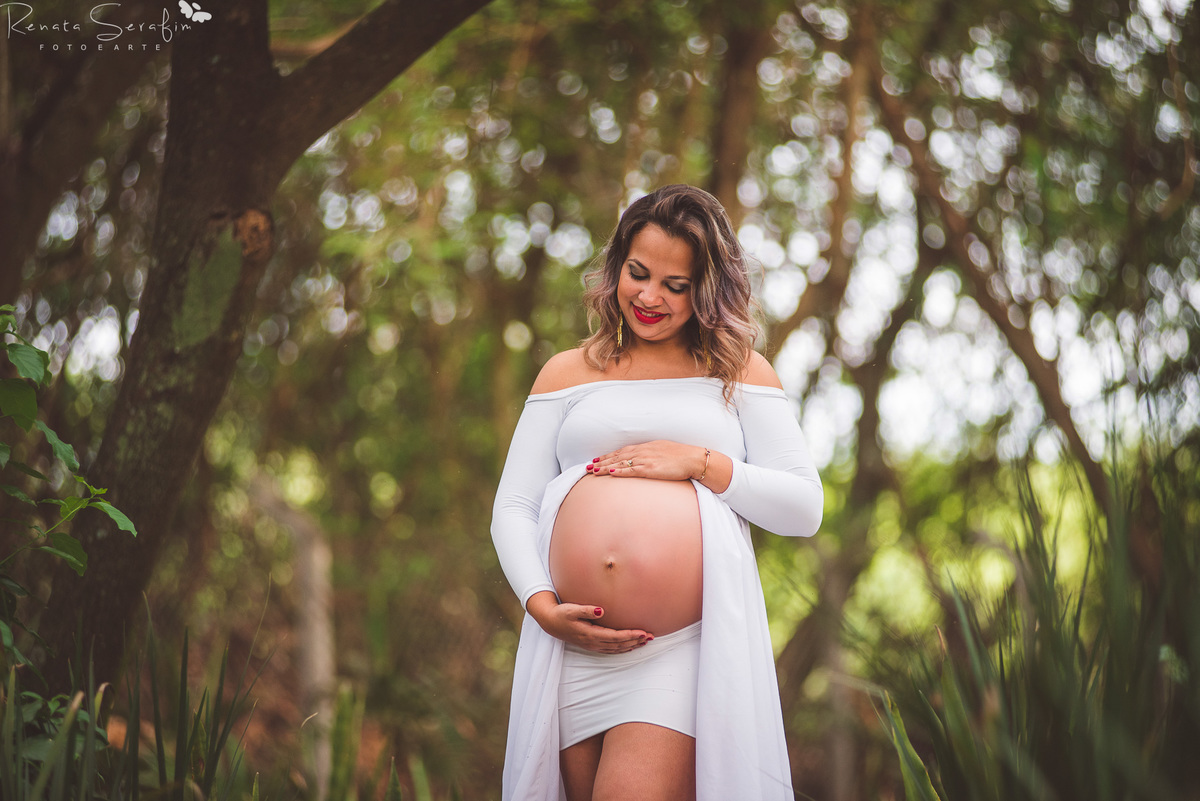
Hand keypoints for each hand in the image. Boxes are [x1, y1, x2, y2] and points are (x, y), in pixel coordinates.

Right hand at [526, 591, 651, 652]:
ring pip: (616, 648)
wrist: (550, 623)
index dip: (630, 635)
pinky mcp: (591, 645)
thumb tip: (601, 610)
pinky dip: (622, 649)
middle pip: (619, 644)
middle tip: (651, 637)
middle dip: (635, 641)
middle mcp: (593, 642)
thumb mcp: (571, 609)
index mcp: (590, 634)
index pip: (615, 636)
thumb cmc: (561, 614)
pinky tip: (630, 647)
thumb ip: (586, 610)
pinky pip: (610, 650)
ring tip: (645, 642)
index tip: (643, 632)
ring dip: (631, 646)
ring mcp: (592, 645)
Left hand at [587, 440, 706, 481]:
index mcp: (646, 447)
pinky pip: (632, 470)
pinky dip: (620, 471)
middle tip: (588, 466)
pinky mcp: (650, 469)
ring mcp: (646, 460)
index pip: (622, 451)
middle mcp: (643, 452)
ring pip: (621, 463)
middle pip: (618, 457)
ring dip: (606, 467)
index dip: (608, 456)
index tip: (597, 460)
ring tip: (593, 471)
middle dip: (602, 461)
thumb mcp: (663, 451)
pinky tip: (611, 473)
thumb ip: (651, 454)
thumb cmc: (681, 456)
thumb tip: (643, 461)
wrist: (693, 459)